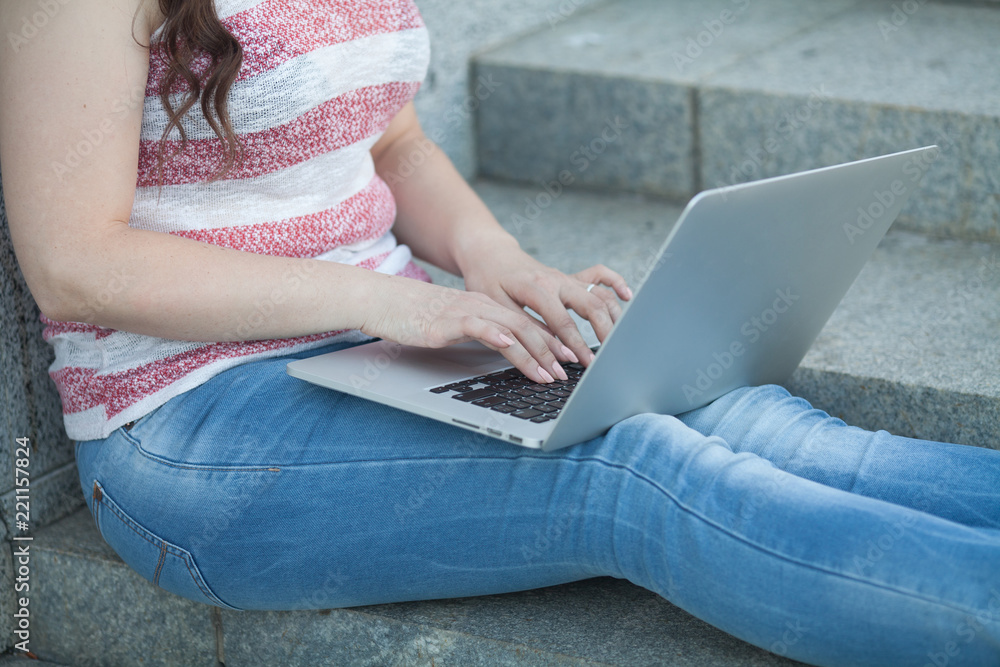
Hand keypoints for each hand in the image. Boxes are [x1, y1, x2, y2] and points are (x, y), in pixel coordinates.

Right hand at [360, 274, 575, 383]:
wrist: (382, 300)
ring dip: (533, 353)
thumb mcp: (455, 326)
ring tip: (548, 373)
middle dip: (551, 352)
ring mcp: (467, 311)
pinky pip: (478, 326)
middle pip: (528, 327)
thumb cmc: (415, 317)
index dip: (552, 343)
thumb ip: (480, 335)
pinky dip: (496, 337)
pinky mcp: (447, 320)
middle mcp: (483, 306)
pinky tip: (509, 347)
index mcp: (487, 307)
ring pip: (510, 329)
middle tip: (568, 373)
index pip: (528, 324)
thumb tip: (504, 352)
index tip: (569, 361)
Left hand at [461, 243, 631, 369]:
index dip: (577, 346)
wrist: (489, 254)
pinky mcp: (569, 277)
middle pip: (591, 306)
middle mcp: (557, 279)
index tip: (587, 365)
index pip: (563, 322)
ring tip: (619, 339)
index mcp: (538, 287)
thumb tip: (553, 353)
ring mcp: (565, 277)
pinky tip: (626, 296)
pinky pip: (598, 275)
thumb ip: (527, 329)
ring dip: (613, 315)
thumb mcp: (499, 307)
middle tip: (610, 356)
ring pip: (599, 293)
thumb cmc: (488, 280)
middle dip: (605, 333)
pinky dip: (615, 283)